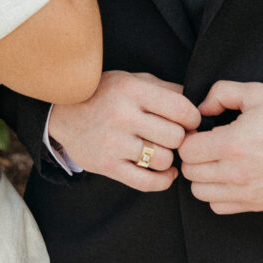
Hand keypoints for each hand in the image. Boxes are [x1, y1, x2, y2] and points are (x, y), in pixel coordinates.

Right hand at [50, 70, 200, 191]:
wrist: (63, 112)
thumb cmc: (104, 93)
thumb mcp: (132, 80)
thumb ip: (165, 89)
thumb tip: (200, 103)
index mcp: (132, 90)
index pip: (181, 108)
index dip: (194, 118)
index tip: (191, 121)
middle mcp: (123, 115)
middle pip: (176, 136)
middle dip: (181, 138)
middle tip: (176, 137)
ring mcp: (113, 143)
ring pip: (163, 159)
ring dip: (169, 158)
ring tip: (164, 151)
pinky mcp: (107, 166)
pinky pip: (147, 182)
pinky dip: (163, 180)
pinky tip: (165, 172)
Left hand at [178, 81, 262, 213]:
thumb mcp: (257, 92)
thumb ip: (221, 93)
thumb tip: (201, 108)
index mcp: (234, 144)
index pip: (186, 150)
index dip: (189, 137)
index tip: (199, 130)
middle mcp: (237, 173)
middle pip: (189, 172)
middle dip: (193, 155)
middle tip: (206, 143)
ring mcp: (247, 193)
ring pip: (200, 193)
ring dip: (202, 175)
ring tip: (216, 160)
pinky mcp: (257, 204)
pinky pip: (219, 207)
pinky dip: (217, 193)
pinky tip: (228, 176)